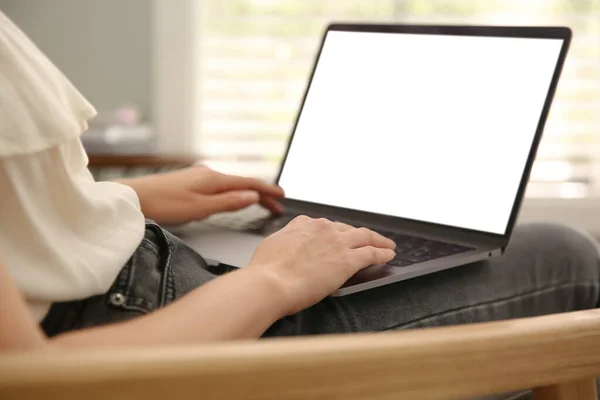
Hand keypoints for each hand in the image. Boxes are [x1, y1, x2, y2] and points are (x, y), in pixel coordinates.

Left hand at [121, 165, 284, 224]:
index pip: (250, 183)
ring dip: (249, 194)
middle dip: (262, 194)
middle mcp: (209, 173)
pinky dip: (235, 192)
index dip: (268, 190)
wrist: (134, 198)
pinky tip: (234, 198)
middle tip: (276, 207)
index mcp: (214, 179)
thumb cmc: (164, 204)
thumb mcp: (200, 208)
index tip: (282, 197)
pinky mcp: (191, 182)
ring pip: (232, 184)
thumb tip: (252, 197)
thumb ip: (228, 203)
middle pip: (243, 183)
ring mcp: (199, 176)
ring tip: (261, 204)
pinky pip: (221, 186)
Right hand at [246, 216, 395, 314]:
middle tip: (367, 240)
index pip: (324, 225)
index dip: (334, 232)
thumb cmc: (265, 271)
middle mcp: (322, 228)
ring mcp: (337, 242)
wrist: (270, 282)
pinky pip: (371, 253)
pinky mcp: (348, 260)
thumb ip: (284, 242)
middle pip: (347, 229)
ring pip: (365, 236)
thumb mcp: (272, 246)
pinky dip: (382, 252)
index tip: (339, 236)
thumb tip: (285, 247)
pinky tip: (388, 255)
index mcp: (302, 224)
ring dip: (379, 240)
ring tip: (387, 245)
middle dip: (358, 235)